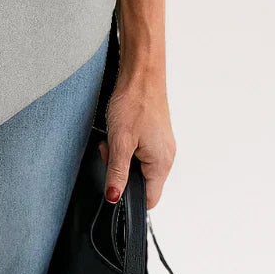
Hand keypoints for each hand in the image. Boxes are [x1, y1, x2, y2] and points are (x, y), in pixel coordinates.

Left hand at [99, 67, 175, 208]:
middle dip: (120, 170)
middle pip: (141, 181)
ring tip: (113, 137)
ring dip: (122, 155)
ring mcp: (161, 145)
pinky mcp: (155, 134)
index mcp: (161, 164)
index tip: (113, 182)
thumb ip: (117, 172)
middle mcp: (165, 157)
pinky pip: (140, 150)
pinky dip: (126, 144)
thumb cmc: (135, 102)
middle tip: (109, 150)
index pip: (149, 199)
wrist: (141, 74)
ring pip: (138, 164)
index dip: (128, 196)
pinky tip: (119, 130)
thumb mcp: (120, 141)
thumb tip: (113, 196)